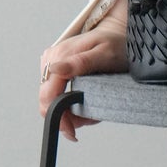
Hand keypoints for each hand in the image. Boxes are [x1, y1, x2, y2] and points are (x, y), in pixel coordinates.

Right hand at [37, 0, 127, 141]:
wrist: (118, 34)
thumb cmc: (115, 44)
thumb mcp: (104, 54)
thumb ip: (80, 63)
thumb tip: (55, 69)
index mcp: (59, 56)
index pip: (47, 96)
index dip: (59, 117)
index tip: (73, 132)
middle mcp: (51, 61)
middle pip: (47, 101)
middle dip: (67, 116)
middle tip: (90, 120)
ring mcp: (52, 66)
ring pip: (52, 100)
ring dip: (70, 111)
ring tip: (92, 110)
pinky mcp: (56, 71)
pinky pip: (57, 94)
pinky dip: (71, 103)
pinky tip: (87, 100)